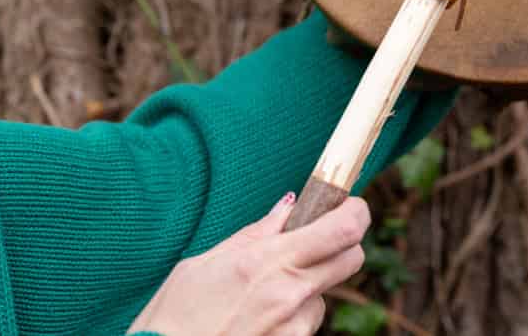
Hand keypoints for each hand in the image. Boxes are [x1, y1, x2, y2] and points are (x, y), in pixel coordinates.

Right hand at [128, 193, 369, 335]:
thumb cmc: (171, 318)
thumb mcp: (204, 264)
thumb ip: (254, 234)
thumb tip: (289, 206)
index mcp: (269, 261)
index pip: (344, 229)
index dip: (356, 212)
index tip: (350, 204)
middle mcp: (290, 294)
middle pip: (352, 258)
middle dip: (342, 244)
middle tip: (315, 241)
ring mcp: (294, 327)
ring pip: (325, 294)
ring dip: (308, 287)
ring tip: (261, 296)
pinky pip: (306, 324)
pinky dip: (292, 316)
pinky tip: (257, 321)